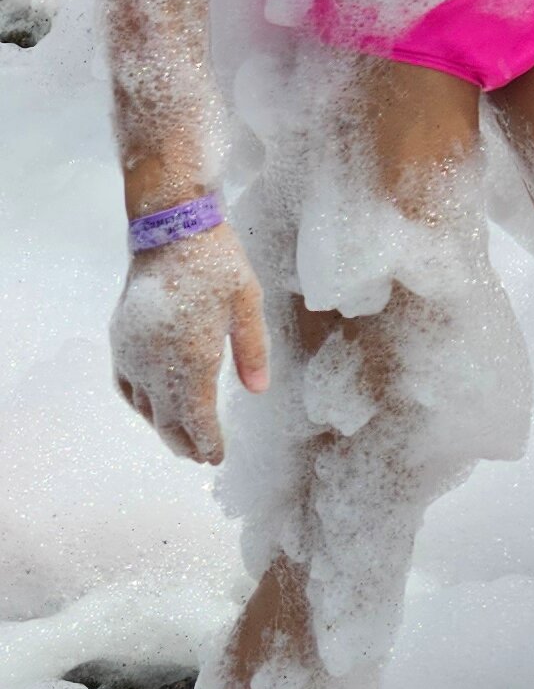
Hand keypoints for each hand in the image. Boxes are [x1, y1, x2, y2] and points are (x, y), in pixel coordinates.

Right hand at [111, 226, 267, 463]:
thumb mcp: (247, 303)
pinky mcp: (120, 340)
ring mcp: (134, 354)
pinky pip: (125, 385)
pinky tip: (147, 406)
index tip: (215, 458)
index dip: (206, 442)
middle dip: (184, 442)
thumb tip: (258, 391)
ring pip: (145, 406)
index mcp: (193, 358)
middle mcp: (158, 364)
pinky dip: (137, 403)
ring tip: (177, 437)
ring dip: (161, 425)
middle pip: (168, 419)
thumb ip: (253, 350)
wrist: (169, 231)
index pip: (197, 417)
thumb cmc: (215, 264)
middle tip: (198, 456)